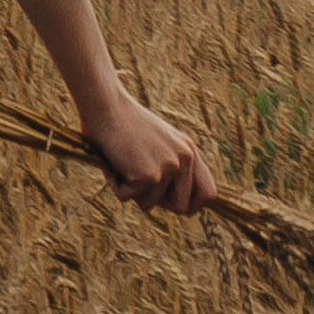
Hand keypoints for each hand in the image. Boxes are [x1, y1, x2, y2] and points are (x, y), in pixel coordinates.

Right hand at [78, 83, 220, 215]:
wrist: (105, 105)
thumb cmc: (121, 123)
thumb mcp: (156, 141)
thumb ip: (169, 164)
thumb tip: (175, 202)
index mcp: (189, 150)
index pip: (208, 193)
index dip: (191, 205)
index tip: (171, 204)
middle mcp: (185, 158)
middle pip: (183, 208)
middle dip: (159, 203)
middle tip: (139, 184)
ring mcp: (169, 166)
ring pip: (149, 204)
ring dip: (131, 190)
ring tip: (122, 163)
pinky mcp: (150, 175)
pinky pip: (128, 198)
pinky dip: (116, 186)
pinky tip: (113, 163)